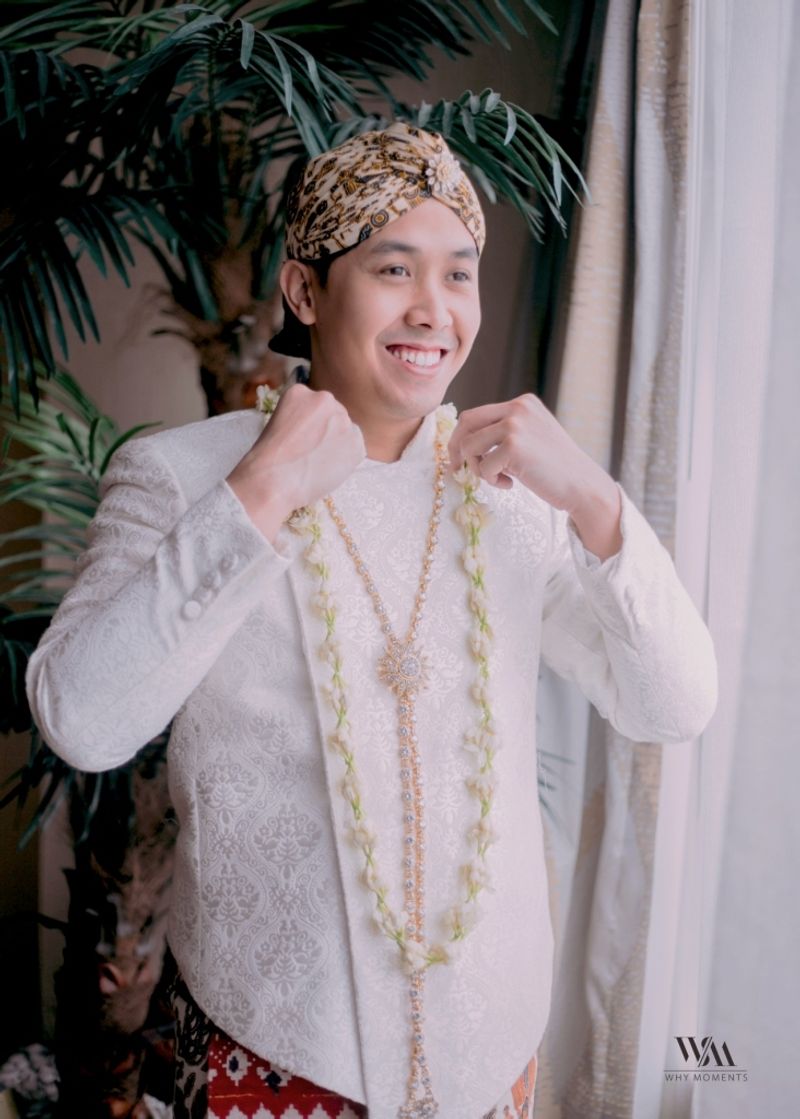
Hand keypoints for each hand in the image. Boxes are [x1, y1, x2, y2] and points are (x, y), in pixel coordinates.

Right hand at [226, 384, 365, 537]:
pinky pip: (356, 448)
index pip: (315, 405)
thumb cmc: (269, 459)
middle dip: (327, 431)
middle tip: (312, 452)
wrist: (274, 481)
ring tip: (317, 462)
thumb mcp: (280, 423)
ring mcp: (343, 419)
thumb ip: (303, 418)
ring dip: (337, 444)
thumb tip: (322, 428)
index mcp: (301, 391)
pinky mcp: (357, 441)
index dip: (310, 425)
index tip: (301, 438)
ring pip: (346, 431)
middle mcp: (325, 398)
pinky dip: (346, 459)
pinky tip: (327, 468)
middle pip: (333, 414)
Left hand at [446, 393, 622, 557]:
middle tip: (459, 469)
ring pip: (470, 445)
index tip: (460, 457)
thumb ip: (505, 432)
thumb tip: (465, 442)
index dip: (462, 436)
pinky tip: (511, 485)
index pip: (477, 414)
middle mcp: (518, 408)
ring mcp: (515, 425)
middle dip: (458, 448)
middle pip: (466, 422)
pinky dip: (492, 481)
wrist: (582, 485)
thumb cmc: (555, 468)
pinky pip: (483, 466)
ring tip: (498, 479)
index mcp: (523, 403)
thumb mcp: (532, 437)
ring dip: (477, 468)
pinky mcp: (513, 446)